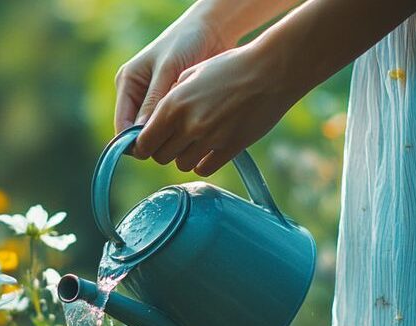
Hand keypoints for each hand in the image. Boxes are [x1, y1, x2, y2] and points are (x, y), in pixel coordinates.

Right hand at [114, 14, 233, 132]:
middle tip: (176, 143)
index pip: (122, 125)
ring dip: (170, 136)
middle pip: (138, 134)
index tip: (154, 151)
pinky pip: (172, 128)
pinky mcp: (173, 106)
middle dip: (154, 141)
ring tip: (188, 131)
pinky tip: (195, 128)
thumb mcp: (167, 69)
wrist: (211, 30)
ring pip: (156, 133)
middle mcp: (137, 95)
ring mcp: (155, 102)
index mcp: (127, 83)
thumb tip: (141, 135)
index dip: (134, 143)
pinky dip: (181, 131)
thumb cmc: (185, 42)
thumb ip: (154, 101)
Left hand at [132, 43, 299, 175]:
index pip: (144, 142)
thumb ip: (171, 97)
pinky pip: (205, 168)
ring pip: (182, 165)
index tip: (151, 143)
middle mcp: (188, 124)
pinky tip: (209, 150)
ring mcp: (210, 139)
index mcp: (173, 104)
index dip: (144, 145)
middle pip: (161, 157)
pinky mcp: (230, 148)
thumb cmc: (232, 67)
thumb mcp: (193, 74)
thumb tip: (156, 120)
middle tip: (175, 141)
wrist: (271, 70)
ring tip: (195, 143)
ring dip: (185, 157)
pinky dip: (203, 163)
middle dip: (164, 151)